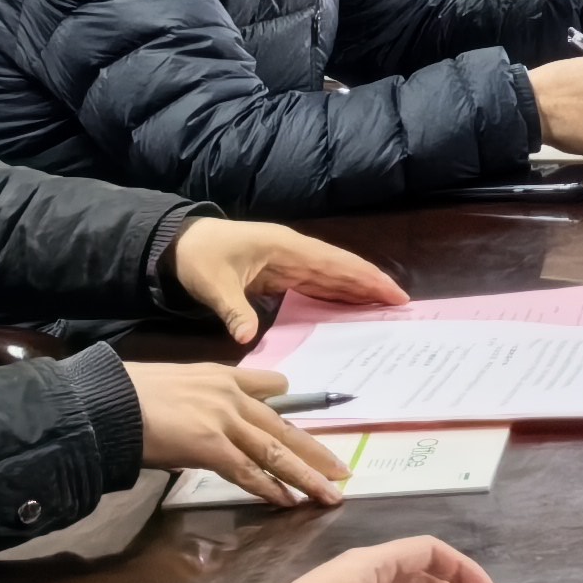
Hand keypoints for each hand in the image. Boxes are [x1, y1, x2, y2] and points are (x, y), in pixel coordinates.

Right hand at [124, 361, 351, 505]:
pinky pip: (249, 471)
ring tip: (330, 494)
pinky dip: (270, 488)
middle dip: (315, 453)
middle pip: (284, 428)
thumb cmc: (127, 395)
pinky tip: (289, 501)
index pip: (270, 388)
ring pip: (276, 452)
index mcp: (223, 376)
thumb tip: (199, 425)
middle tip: (341, 470)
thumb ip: (198, 403)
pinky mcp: (212, 445)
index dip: (289, 409)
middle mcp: (232, 395)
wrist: (107, 400)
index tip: (305, 425)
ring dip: (306, 476)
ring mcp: (225, 420)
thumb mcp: (173, 385)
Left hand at [164, 219, 401, 344]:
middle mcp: (296, 252)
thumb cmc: (199, 258)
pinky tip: (352, 306)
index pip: (335, 264)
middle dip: (372, 284)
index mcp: (286, 248)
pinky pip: (318, 282)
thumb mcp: (213, 284)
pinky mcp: (283, 271)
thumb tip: (247, 338)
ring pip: (334, 275)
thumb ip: (233, 310)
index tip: (393, 293)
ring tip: (386, 307)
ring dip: (359, 289)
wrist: (180, 243)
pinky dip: (339, 292)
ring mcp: (291, 261)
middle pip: (342, 268)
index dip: (366, 278)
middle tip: (402, 305)